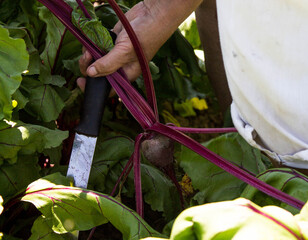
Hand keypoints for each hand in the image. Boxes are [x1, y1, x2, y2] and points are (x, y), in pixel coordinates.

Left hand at [77, 0, 201, 90]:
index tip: (80, 81)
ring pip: (96, 59)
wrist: (152, 14)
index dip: (93, 87)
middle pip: (98, 73)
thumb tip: (90, 74)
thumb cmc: (144, 36)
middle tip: (86, 56)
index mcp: (126, 74)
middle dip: (88, 66)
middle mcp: (120, 66)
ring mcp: (115, 53)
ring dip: (89, 54)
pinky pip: (97, 46)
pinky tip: (91, 40)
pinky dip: (92, 44)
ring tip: (88, 47)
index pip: (108, 87)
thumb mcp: (124, 52)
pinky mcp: (112, 41)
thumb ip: (107, 64)